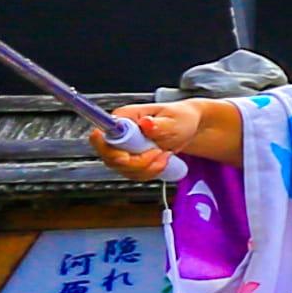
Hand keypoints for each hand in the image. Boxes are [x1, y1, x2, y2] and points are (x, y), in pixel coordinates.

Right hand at [105, 99, 243, 176]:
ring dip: (147, 168)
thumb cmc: (180, 118)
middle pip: (112, 158)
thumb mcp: (174, 120)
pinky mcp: (128, 160)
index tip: (126, 157)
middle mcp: (118, 133)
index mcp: (124, 117)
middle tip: (159, 153)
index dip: (111, 150)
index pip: (104, 136)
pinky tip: (161, 162)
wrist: (187, 126)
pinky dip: (149, 172)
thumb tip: (145, 123)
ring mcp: (122, 148)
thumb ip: (159, 124)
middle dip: (138, 162)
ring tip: (164, 155)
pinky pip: (132, 174)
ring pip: (123, 169)